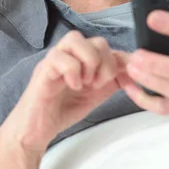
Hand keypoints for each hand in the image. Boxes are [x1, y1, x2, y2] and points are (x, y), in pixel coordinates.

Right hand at [0, 31, 124, 157]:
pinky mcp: (43, 70)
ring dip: (88, 62)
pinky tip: (72, 86)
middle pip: (96, 40)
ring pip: (75, 39)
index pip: (107, 47)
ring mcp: (55, 59)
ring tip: (86, 83)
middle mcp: (68, 54)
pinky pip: (60, 57)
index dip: (121, 60)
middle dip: (106, 64)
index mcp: (82, 58)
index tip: (128, 80)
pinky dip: (72, 72)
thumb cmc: (62, 110)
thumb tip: (131, 72)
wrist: (36, 130)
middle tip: (98, 85)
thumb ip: (111, 82)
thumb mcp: (95, 95)